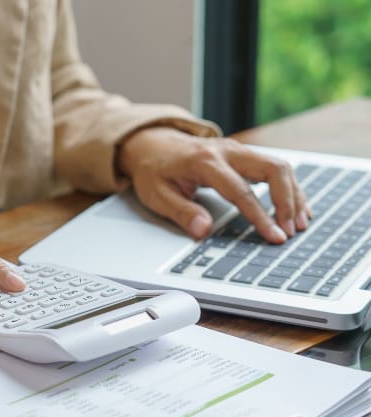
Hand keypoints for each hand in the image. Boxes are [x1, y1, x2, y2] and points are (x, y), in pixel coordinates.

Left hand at [117, 127, 309, 243]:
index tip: (274, 236)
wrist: (152, 144)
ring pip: (279, 166)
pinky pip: (275, 167)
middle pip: (273, 169)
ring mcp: (238, 150)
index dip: (260, 216)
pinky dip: (289, 187)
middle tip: (291, 230)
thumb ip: (181, 212)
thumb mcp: (157, 194)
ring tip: (299, 223)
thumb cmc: (154, 170)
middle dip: (287, 202)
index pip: (240, 191)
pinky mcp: (244, 154)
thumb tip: (203, 231)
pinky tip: (296, 207)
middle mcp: (227, 151)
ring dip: (293, 195)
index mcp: (204, 161)